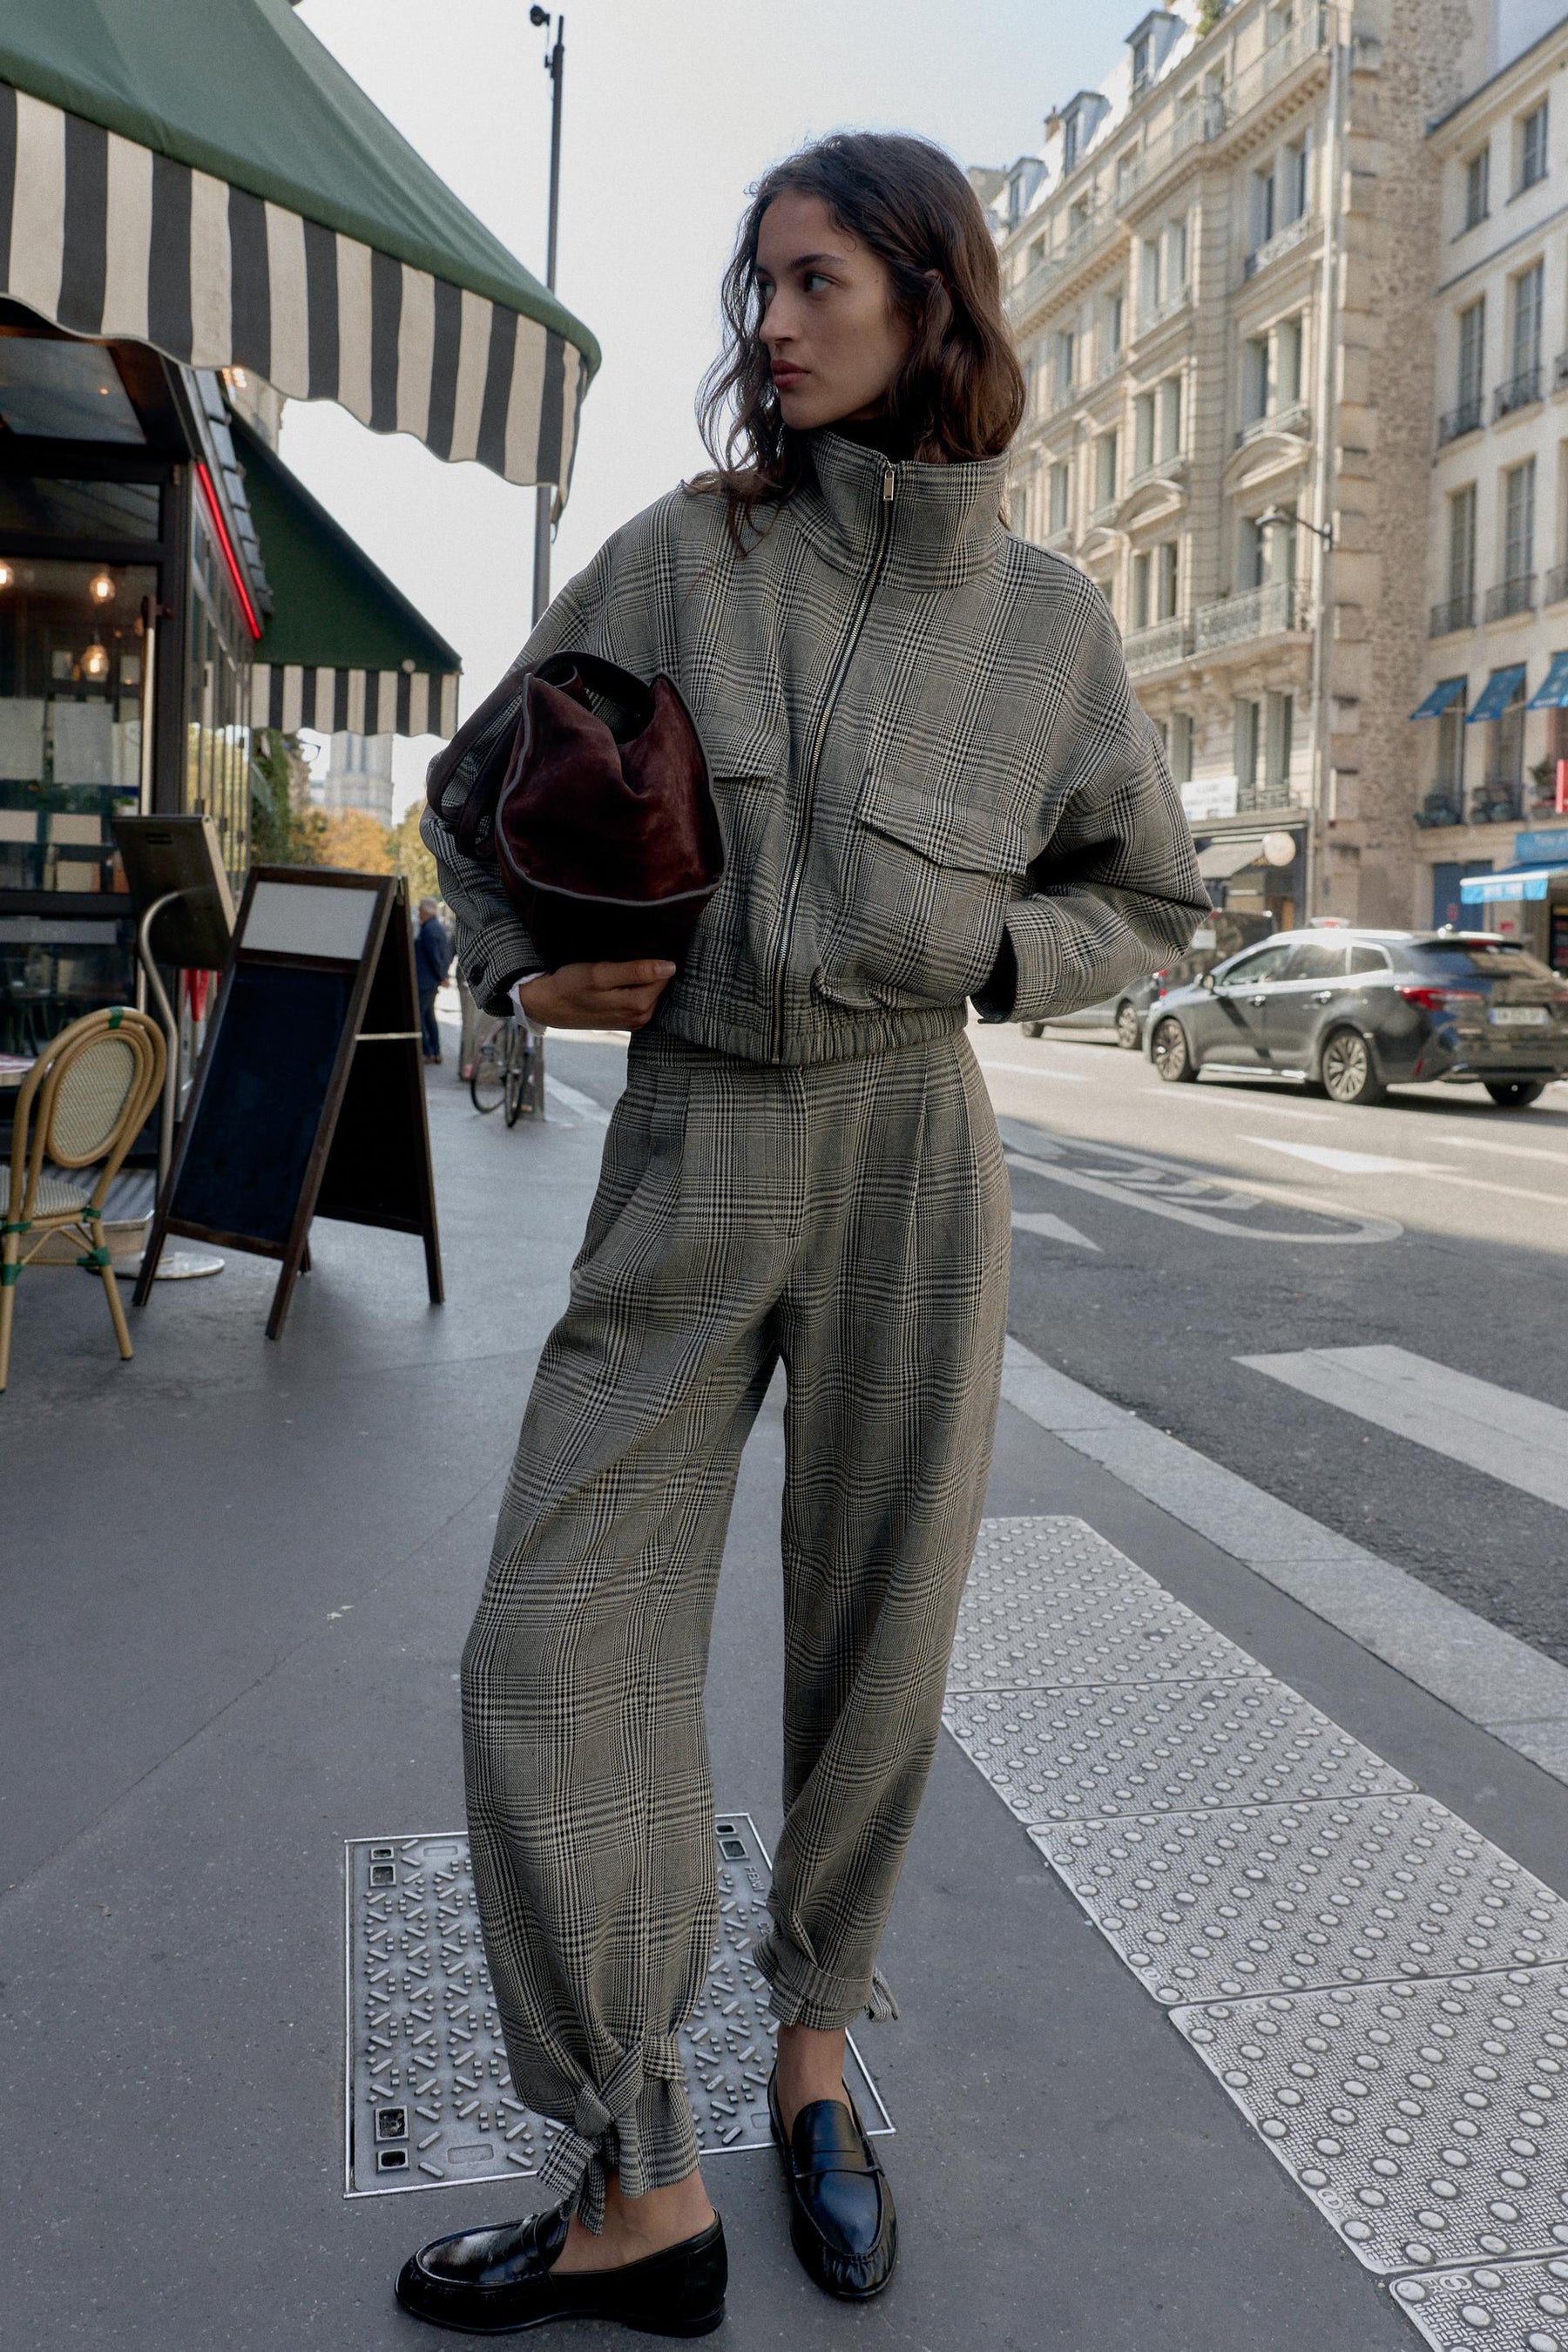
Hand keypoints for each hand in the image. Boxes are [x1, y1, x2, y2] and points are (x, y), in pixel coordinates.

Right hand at [518, 959, 675, 1030]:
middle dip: (650, 969)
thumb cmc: (570, 985)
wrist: (548, 1005)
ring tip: (621, 967)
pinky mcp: (626, 1020)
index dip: (656, 958)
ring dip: (642, 978)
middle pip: (660, 985)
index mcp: (639, 1005)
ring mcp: (634, 1021)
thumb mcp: (600, 974)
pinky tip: (620, 980)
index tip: (640, 948)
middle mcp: (641, 1017)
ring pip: (651, 991)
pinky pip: (641, 998)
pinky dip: (635, 987)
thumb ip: (635, 971)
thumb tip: (670, 967)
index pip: (665, 975)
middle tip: (627, 956)